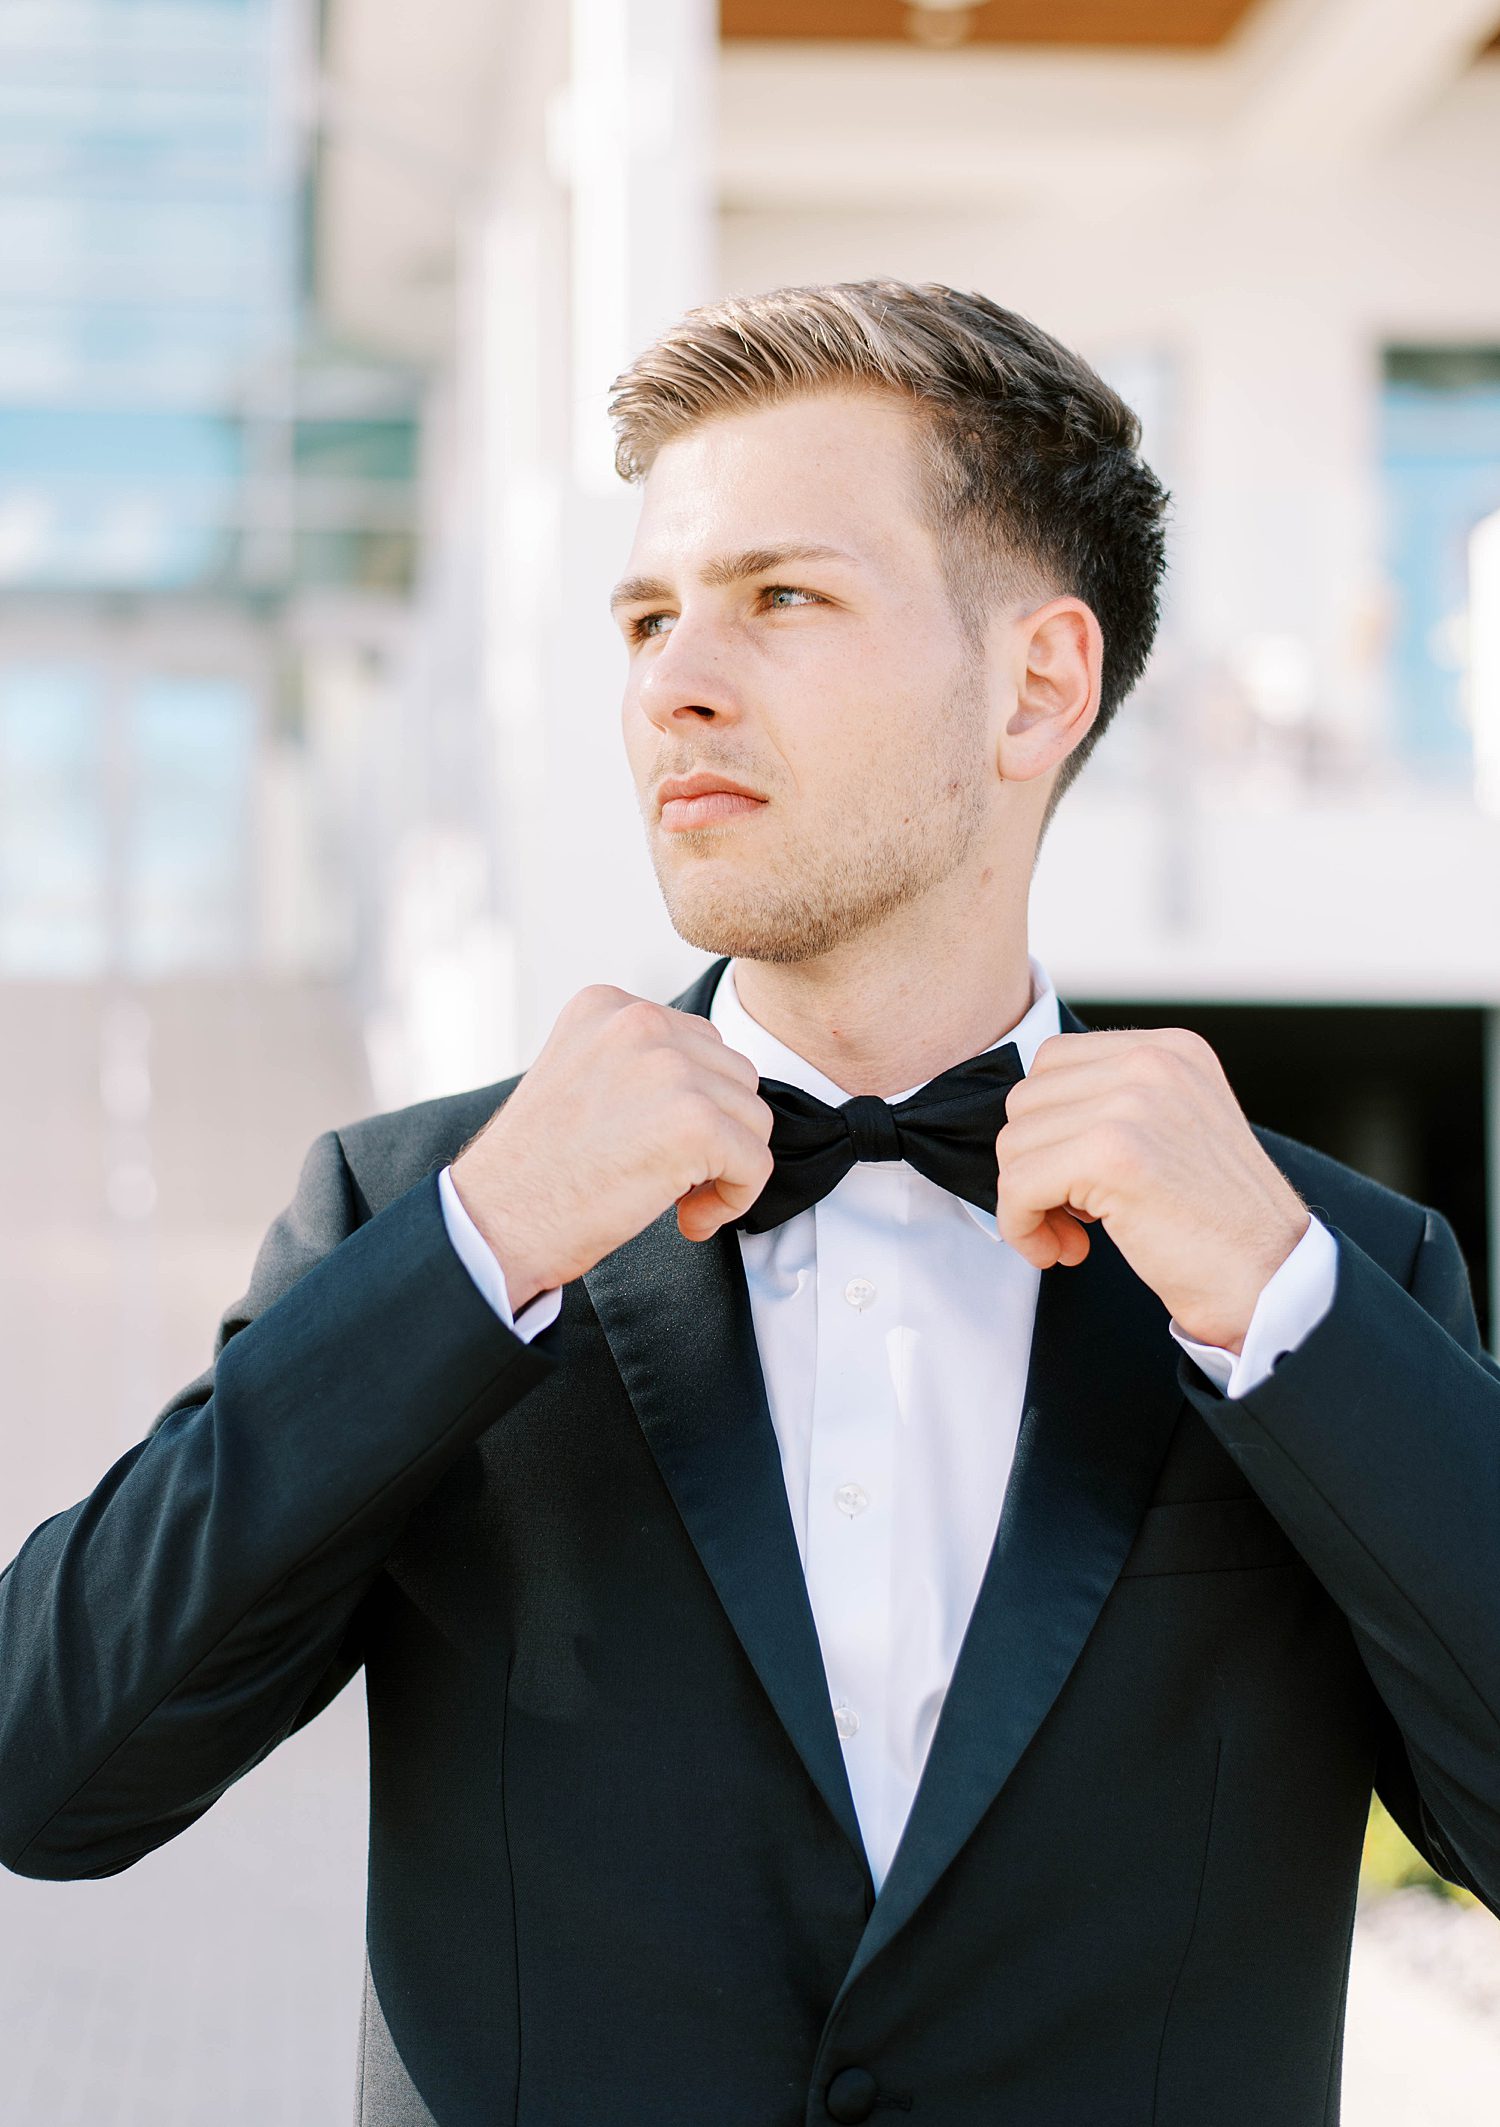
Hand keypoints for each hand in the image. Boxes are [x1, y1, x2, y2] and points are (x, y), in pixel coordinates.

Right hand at [448, 987, 772, 1310]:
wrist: (496, 1221)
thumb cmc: (534, 1169)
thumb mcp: (579, 1077)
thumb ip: (638, 1062)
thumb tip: (714, 1084)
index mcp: (607, 1005)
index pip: (699, 1042)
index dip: (692, 1103)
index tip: (654, 1143)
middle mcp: (639, 1022)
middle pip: (734, 1074)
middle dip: (717, 1131)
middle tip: (669, 1175)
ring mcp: (669, 1068)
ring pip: (753, 1118)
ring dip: (727, 1165)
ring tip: (676, 1197)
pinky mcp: (694, 1121)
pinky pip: (756, 1162)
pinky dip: (735, 1199)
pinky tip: (689, 1217)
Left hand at [994, 1027, 1310, 1351]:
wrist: (1270, 1281)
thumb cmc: (1218, 1223)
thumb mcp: (1177, 1129)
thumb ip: (1117, 1104)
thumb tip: (1028, 1120)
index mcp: (1171, 1049)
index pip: (1054, 1062)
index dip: (1048, 1127)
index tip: (1074, 1178)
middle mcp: (1153, 1062)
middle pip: (1026, 1100)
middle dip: (1032, 1163)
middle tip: (1072, 1214)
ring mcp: (1132, 1103)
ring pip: (1014, 1143)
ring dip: (1028, 1200)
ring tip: (1073, 1233)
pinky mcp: (1111, 1154)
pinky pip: (1017, 1185)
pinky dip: (1022, 1227)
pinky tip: (1063, 1251)